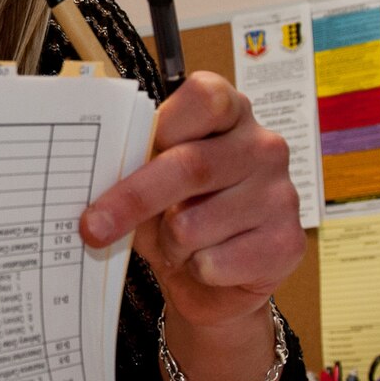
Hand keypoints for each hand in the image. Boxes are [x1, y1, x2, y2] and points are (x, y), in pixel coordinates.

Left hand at [80, 71, 303, 325]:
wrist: (217, 282)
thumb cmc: (179, 214)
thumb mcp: (152, 181)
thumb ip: (136, 167)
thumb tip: (96, 178)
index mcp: (232, 114)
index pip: (205, 98)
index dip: (163, 126)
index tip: (125, 154)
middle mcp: (263, 146)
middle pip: (191, 165)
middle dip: (133, 200)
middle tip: (93, 227)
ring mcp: (280, 194)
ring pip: (193, 224)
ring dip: (169, 245)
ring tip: (178, 245)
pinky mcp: (286, 243)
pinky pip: (214, 262)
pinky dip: (194, 270)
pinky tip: (207, 263)